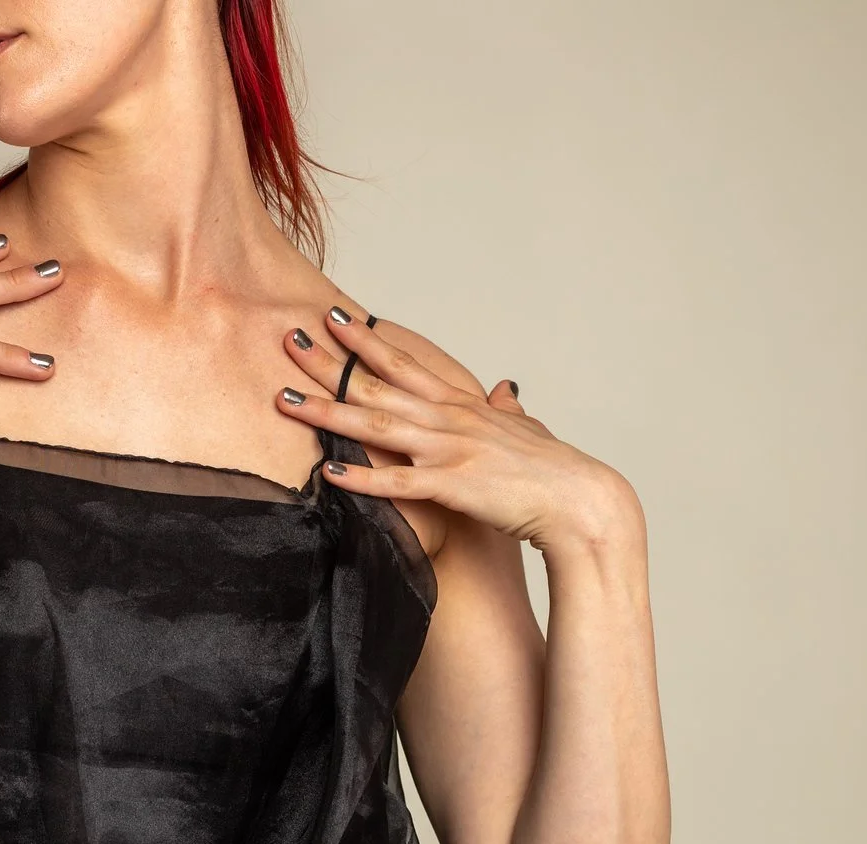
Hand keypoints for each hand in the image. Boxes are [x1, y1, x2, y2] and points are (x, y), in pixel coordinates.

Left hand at [273, 307, 637, 552]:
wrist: (581, 501)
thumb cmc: (553, 470)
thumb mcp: (526, 430)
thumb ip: (508, 410)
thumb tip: (507, 389)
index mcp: (461, 405)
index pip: (403, 363)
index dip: (365, 341)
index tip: (332, 318)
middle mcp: (449, 420)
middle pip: (376, 386)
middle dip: (328, 363)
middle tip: (287, 338)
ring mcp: (449, 450)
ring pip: (376, 426)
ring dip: (327, 413)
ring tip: (285, 399)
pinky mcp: (453, 486)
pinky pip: (397, 482)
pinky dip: (361, 478)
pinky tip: (327, 474)